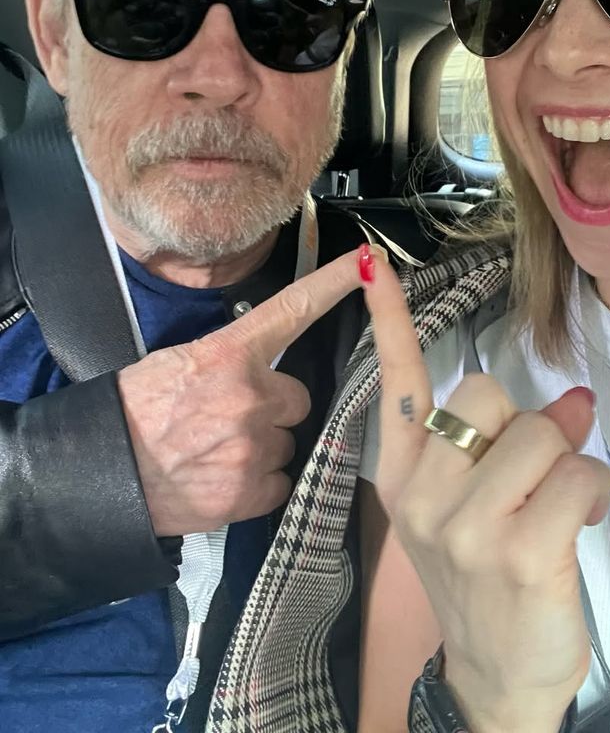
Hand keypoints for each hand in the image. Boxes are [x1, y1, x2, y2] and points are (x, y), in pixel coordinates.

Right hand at [118, 249, 362, 536]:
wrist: (97, 474)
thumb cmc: (131, 413)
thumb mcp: (176, 363)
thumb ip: (227, 359)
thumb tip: (256, 362)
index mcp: (229, 354)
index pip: (293, 308)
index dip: (334, 282)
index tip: (367, 262)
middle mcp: (249, 396)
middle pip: (296, 398)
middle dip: (272, 409)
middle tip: (229, 420)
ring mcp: (252, 446)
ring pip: (286, 442)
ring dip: (262, 447)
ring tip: (217, 453)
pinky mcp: (249, 491)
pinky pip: (278, 482)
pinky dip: (257, 484)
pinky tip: (222, 479)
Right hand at [364, 258, 609, 732]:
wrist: (494, 675)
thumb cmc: (485, 579)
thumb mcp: (473, 506)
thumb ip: (504, 444)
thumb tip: (574, 398)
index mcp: (403, 474)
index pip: (396, 383)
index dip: (387, 319)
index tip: (369, 263)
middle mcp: (422, 493)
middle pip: (489, 394)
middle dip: (526, 425)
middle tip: (531, 474)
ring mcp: (466, 525)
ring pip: (542, 432)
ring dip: (568, 462)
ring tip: (560, 504)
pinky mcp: (519, 552)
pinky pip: (578, 475)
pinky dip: (594, 490)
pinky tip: (580, 523)